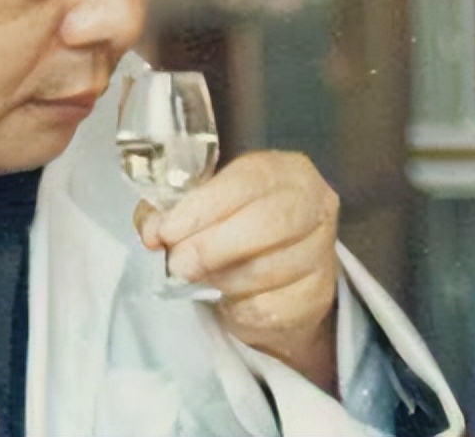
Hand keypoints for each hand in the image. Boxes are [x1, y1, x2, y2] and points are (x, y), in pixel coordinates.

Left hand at [135, 151, 340, 391]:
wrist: (273, 283)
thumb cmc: (235, 232)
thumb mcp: (202, 209)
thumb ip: (172, 212)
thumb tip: (152, 230)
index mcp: (284, 169)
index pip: (246, 181)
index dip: (202, 207)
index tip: (167, 230)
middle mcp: (313, 202)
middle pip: (267, 222)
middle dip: (213, 245)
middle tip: (178, 263)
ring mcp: (322, 249)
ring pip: (269, 267)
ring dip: (223, 277)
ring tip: (198, 278)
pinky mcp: (319, 293)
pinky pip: (274, 302)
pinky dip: (241, 304)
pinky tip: (229, 297)